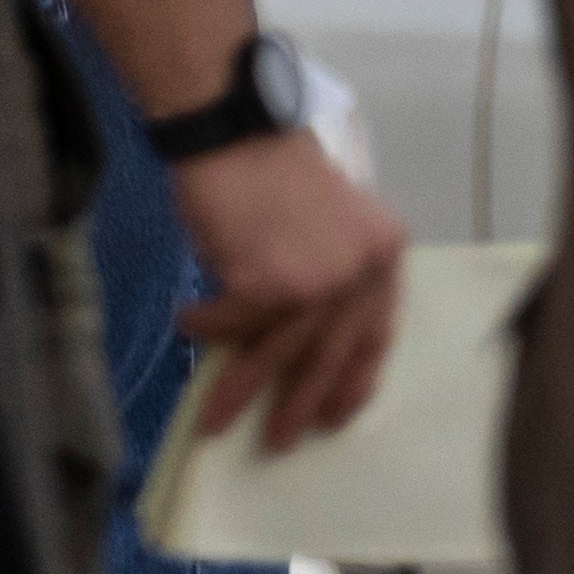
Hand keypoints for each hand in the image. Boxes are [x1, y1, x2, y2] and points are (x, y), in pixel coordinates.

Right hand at [167, 128, 408, 450]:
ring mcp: (316, 282)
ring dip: (239, 392)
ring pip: (276, 354)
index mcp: (383, 257)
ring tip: (213, 424)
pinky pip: (230, 326)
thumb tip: (298, 348)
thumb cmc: (273, 172)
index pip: (377, 335)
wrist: (236, 130)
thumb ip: (328, 279)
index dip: (355, 380)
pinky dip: (205, 329)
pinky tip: (189, 327)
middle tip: (280, 442)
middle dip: (300, 404)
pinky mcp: (266, 285)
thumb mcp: (327, 227)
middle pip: (329, 356)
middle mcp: (360, 273)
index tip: (337, 416)